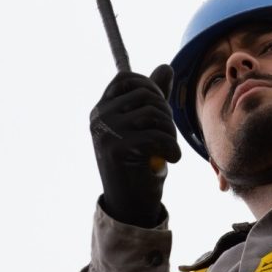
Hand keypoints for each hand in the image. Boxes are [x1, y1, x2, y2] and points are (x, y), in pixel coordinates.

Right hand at [90, 64, 180, 227]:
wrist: (130, 204)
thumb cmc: (139, 163)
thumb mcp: (145, 126)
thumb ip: (153, 98)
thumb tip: (165, 67)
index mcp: (101, 109)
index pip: (127, 78)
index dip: (150, 88)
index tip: (158, 112)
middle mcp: (98, 117)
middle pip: (145, 95)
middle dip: (165, 114)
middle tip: (167, 136)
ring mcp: (105, 132)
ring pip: (153, 114)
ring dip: (170, 132)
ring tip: (169, 148)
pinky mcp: (117, 149)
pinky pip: (156, 136)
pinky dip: (172, 148)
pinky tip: (173, 160)